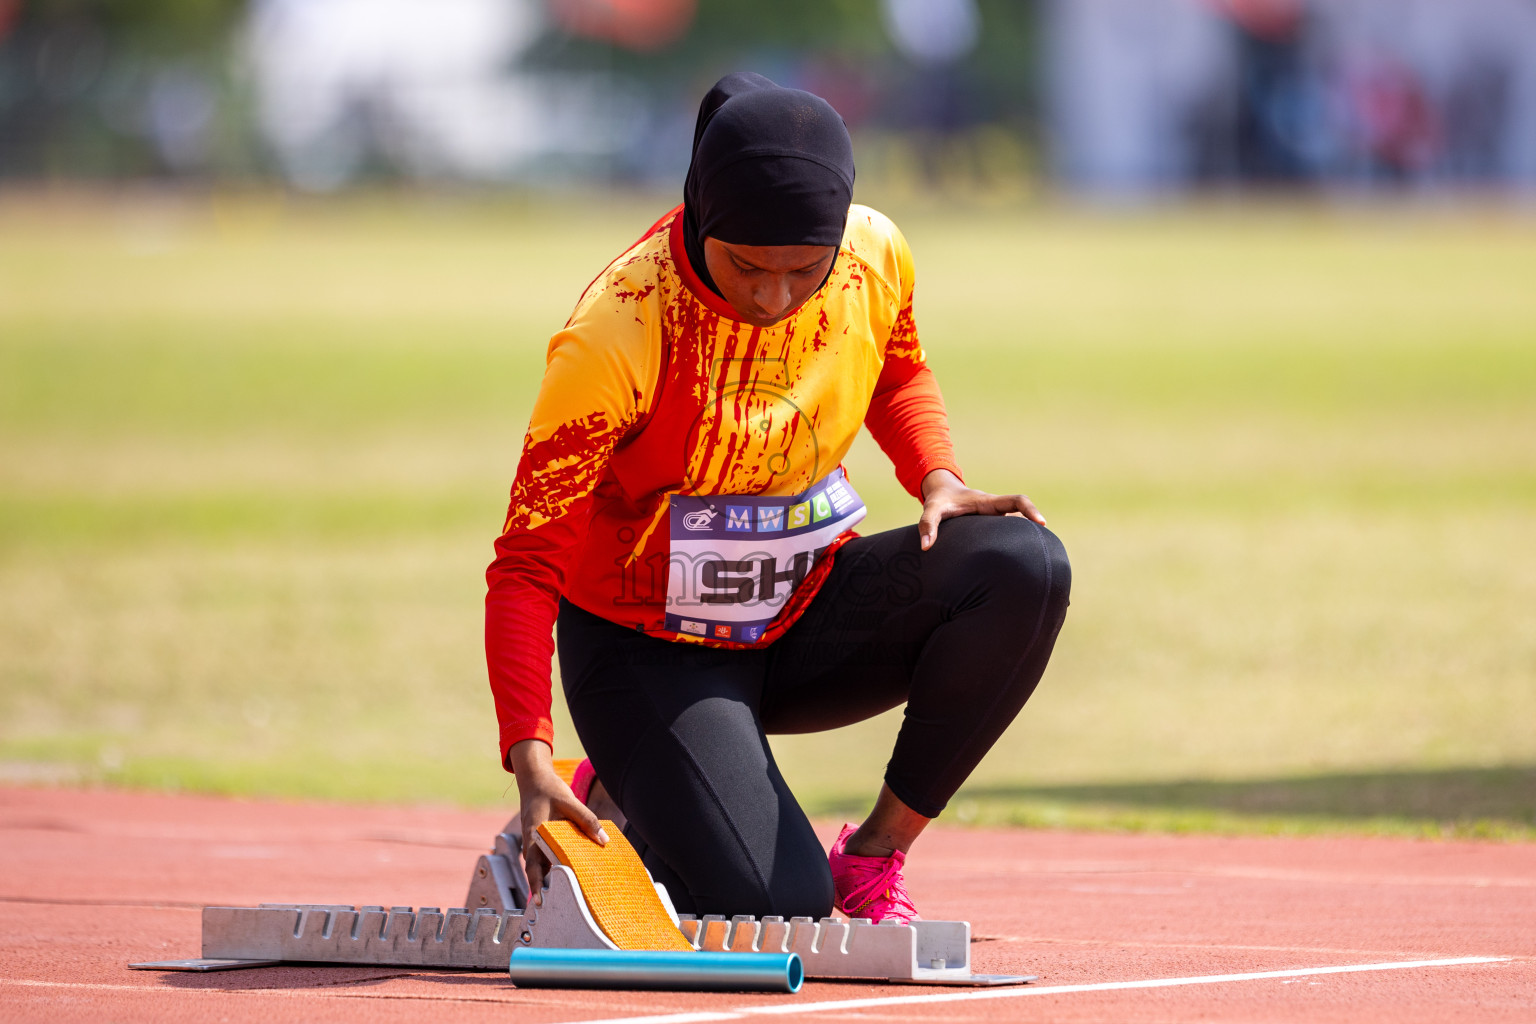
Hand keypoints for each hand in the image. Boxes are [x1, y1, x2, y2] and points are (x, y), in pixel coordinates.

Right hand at [507, 739, 607, 902]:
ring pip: (544, 868)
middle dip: (547, 890)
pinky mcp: (541, 844)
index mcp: (534, 836)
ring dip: (554, 881)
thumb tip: (604, 841)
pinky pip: (549, 860)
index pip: (534, 867)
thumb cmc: (550, 791)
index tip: (540, 902)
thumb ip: (587, 820)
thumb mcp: (571, 802)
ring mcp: (535, 845)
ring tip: (573, 897)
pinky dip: (558, 869)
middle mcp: (532, 845)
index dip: (537, 886)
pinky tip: (575, 874)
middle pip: (539, 873)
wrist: (535, 781)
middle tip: (562, 908)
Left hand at [917, 469, 1044, 550]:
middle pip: (1024, 516)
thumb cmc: (939, 500)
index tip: (1042, 523)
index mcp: (988, 502)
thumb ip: (928, 525)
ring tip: (1039, 561)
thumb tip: (926, 547)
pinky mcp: (993, 527)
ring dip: (1029, 538)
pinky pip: (1010, 533)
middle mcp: (997, 510)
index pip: (1016, 501)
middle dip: (1037, 528)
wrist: (942, 492)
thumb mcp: (931, 509)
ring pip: (1020, 525)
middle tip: (1048, 548)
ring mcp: (997, 519)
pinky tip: (1020, 564)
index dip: (1030, 510)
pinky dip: (1018, 543)